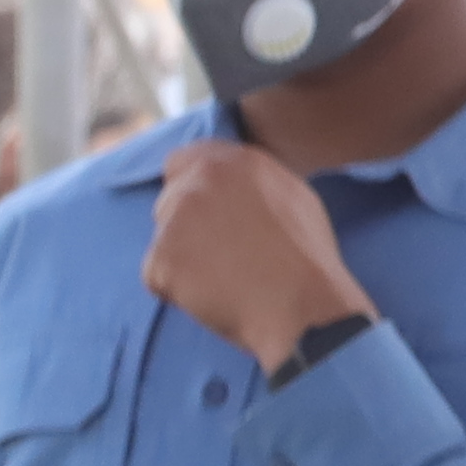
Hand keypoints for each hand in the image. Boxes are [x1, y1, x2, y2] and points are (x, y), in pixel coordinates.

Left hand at [145, 142, 369, 366]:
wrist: (302, 304)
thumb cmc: (307, 259)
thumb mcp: (293, 198)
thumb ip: (251, 184)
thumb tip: (233, 189)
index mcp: (235, 162)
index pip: (182, 161)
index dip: (188, 188)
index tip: (202, 215)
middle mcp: (201, 181)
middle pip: (168, 203)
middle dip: (185, 228)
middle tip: (221, 257)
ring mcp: (177, 219)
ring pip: (163, 241)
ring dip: (183, 261)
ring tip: (225, 279)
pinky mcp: (161, 258)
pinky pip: (158, 277)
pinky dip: (178, 291)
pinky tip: (213, 296)